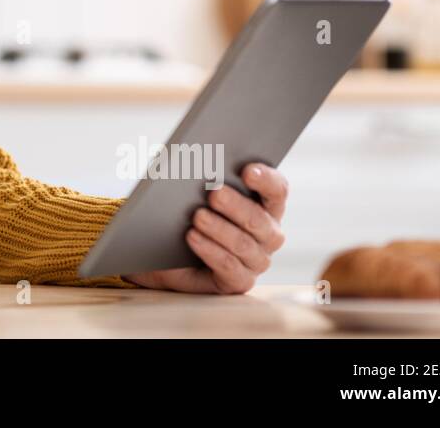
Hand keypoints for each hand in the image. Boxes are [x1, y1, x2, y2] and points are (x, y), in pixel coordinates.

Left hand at [121, 163, 288, 294]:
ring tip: (198, 216)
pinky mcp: (238, 281)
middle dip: (236, 205)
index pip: (277, 190)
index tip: (247, 170)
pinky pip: (231, 268)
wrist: (163, 249)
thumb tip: (200, 159)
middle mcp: (268, 234)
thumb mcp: (193, 189)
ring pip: (245, 245)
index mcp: (265, 205)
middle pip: (260, 219)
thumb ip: (205, 174)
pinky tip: (193, 237)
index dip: (266, 180)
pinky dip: (211, 251)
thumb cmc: (184, 211)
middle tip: (214, 192)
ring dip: (220, 229)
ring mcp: (256, 260)